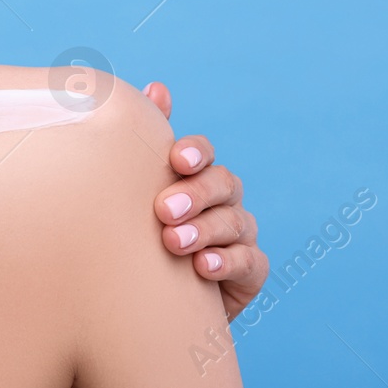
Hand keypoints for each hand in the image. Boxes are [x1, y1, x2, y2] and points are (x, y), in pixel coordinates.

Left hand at [144, 81, 266, 321]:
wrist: (149, 299)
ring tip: (173, 243)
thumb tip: (156, 88)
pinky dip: (228, 262)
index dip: (196, 152)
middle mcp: (222, 200)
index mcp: (196, 176)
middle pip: (222, 184)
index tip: (177, 160)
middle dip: (195, 194)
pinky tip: (204, 266)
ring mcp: (239, 235)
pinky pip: (250, 262)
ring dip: (204, 230)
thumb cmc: (140, 236)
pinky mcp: (249, 273)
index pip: (203, 154)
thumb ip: (146, 141)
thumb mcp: (137, 190)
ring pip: (234, 222)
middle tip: (163, 211)